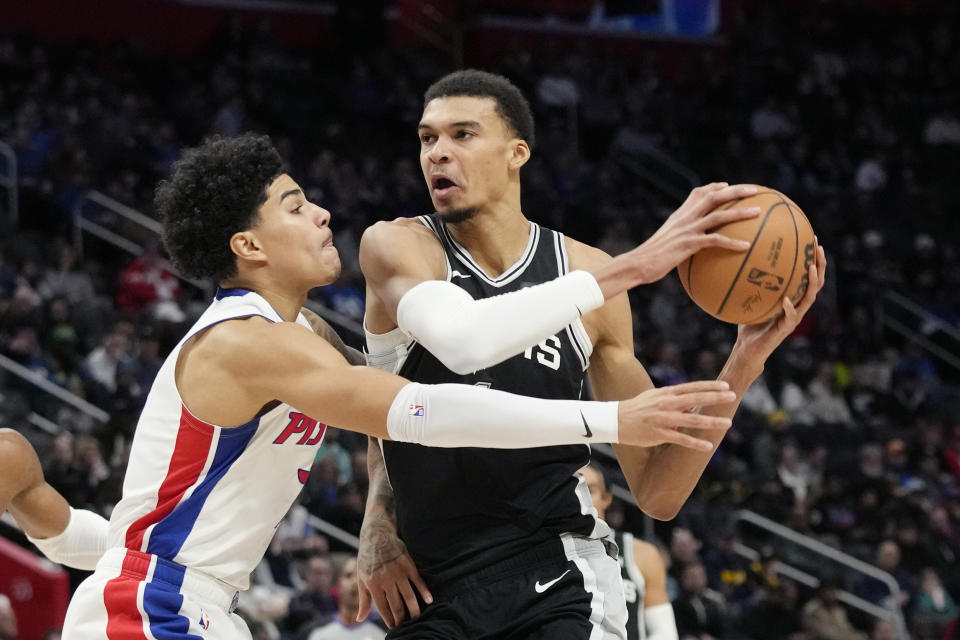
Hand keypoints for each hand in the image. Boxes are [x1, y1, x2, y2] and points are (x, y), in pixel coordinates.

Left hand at [357, 520, 432, 627]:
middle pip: (397, 604)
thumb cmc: (367, 559)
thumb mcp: (361, 579)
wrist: (377, 535)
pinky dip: (424, 591)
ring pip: (408, 596)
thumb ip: (363, 600)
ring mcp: (398, 572)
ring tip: (417, 618)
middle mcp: (386, 580)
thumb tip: (359, 619)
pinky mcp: (408, 565)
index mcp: (373, 584)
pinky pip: (418, 580)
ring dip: (414, 609)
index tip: (393, 627)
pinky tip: (429, 600)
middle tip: (406, 626)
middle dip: (402, 618)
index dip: (389, 620)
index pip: (383, 608)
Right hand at [618, 381, 736, 450]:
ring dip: (711, 422)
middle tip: (733, 397)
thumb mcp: (655, 398)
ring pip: (692, 420)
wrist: (616, 420)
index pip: (692, 388)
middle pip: (696, 399)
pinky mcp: (659, 434)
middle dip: (715, 398)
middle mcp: (667, 404)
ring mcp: (664, 419)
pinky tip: (708, 446)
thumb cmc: (638, 409)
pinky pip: (681, 439)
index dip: (709, 387)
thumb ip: (674, 401)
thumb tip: (692, 409)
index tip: (726, 386)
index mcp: (667, 394)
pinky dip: (695, 443)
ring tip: (728, 423)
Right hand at [631, 183, 760, 283]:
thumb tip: (687, 247)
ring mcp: (687, 230)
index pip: (697, 193)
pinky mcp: (689, 244)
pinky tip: (746, 247)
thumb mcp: (663, 242)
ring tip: (758, 212)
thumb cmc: (649, 258)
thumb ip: (677, 238)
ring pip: (718, 215)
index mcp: (679, 215)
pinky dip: (732, 243)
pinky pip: (716, 240)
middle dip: (735, 191)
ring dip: (740, 213)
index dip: (714, 187)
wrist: (637, 263)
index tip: (727, 185)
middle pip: (713, 197)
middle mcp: (684, 218)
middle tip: (755, 190)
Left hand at [733, 243, 826, 364]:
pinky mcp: (784, 330)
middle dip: (819, 264)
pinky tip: (787, 299)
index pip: (807, 275)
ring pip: (809, 299)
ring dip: (812, 282)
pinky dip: (789, 308)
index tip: (813, 239)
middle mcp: (797, 307)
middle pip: (815, 283)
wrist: (747, 349)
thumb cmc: (749, 324)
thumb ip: (749, 283)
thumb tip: (738, 259)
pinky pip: (789, 318)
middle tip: (818, 246)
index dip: (813, 258)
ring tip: (812, 267)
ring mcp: (792, 319)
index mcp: (793, 298)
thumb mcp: (750, 298)